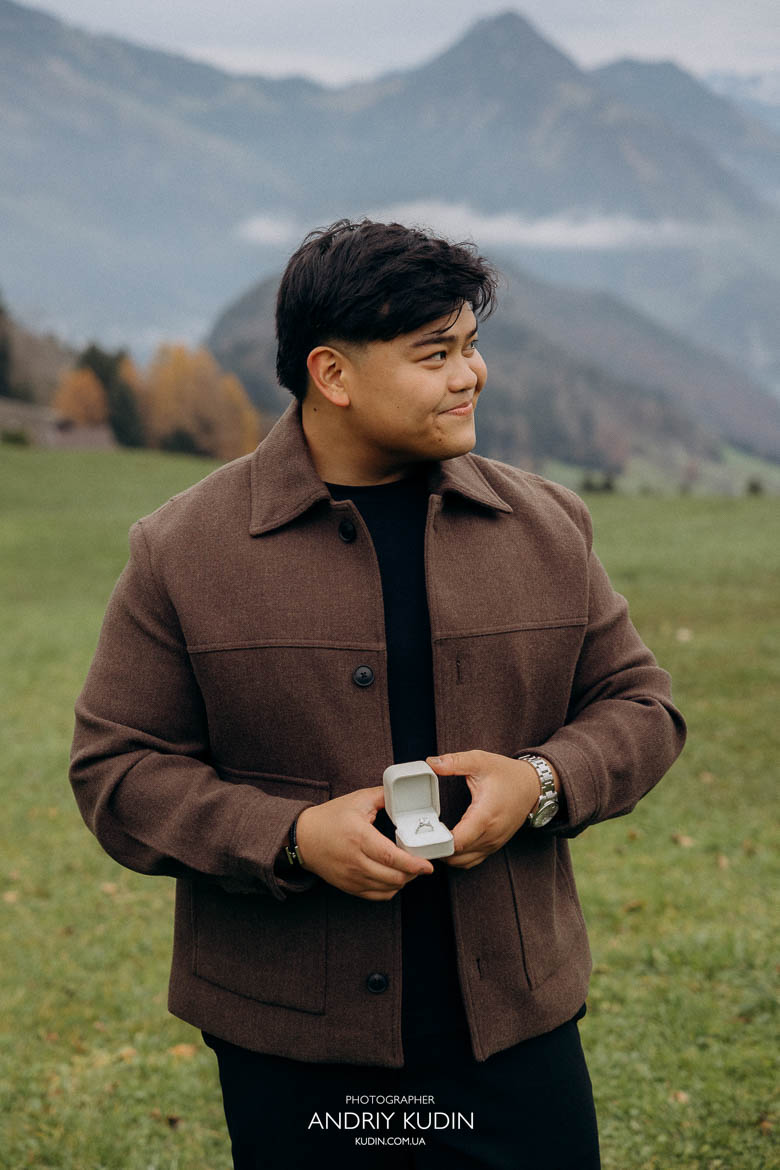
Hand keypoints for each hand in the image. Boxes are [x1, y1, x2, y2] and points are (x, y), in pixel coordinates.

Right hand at [296, 787, 433, 899]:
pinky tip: (394, 877)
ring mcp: (351, 877)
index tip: (427, 865)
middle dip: (413, 873)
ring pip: (387, 888)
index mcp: (359, 837)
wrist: (303, 838)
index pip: (391, 857)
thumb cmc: (330, 818)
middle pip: (393, 877)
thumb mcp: (357, 800)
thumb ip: (382, 796)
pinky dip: (390, 889)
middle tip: (421, 864)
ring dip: (403, 881)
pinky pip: (376, 895)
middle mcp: (355, 861)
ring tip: (409, 869)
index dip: (413, 864)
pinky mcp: (349, 887)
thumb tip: (403, 794)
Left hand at [426, 750, 553, 868]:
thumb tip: (431, 762)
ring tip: (433, 839)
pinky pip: (473, 860)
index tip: (424, 832)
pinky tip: (448, 843)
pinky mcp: (494, 846)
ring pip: (464, 862)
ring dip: (447, 856)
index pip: (457, 842)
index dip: (438, 841)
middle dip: (438, 850)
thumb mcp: (480, 761)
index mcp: (485, 816)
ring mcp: (494, 843)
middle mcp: (490, 834)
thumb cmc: (507, 774)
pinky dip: (458, 857)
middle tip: (421, 836)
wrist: (533, 786)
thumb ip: (455, 761)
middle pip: (457, 856)